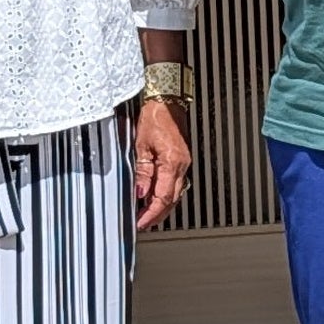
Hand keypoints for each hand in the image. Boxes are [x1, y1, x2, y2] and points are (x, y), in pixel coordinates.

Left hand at [133, 99, 192, 230]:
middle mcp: (182, 165)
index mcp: (172, 163)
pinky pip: (175, 182)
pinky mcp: (181, 159)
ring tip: (146, 213)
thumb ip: (142, 171)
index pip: (163, 197)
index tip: (141, 223)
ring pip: (175, 193)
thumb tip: (140, 192)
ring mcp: (183, 162)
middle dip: (157, 214)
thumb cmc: (155, 116)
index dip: (151, 213)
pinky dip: (164, 193)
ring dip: (161, 205)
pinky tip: (154, 195)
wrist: (167, 100)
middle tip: (142, 223)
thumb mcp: (141, 145)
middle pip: (171, 199)